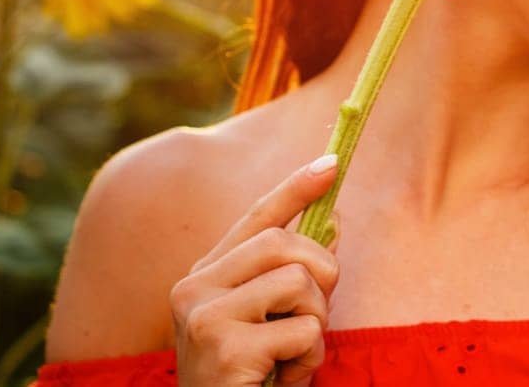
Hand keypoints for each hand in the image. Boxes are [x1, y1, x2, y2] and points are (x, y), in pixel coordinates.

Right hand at [170, 154, 342, 385]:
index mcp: (205, 276)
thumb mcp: (273, 320)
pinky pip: (302, 330)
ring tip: (292, 355)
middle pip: (284, 242)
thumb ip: (295, 275)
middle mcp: (195, 288)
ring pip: (299, 282)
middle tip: (317, 314)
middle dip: (322, 272)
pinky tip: (282, 379)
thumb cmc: (250, 378)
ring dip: (316, 323)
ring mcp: (205, 317)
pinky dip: (308, 357)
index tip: (332, 163)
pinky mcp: (224, 349)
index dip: (295, 189)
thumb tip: (333, 221)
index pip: (255, 218)